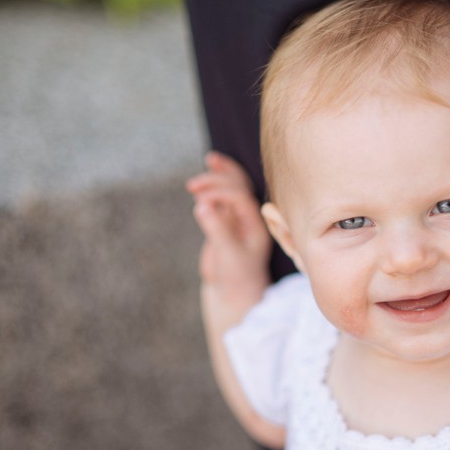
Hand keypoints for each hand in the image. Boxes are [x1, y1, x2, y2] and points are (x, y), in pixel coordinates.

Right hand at [186, 152, 271, 321]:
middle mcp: (249, 217)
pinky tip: (205, 177)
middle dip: (217, 181)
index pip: (240, 197)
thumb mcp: (227, 254)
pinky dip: (213, 186)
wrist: (233, 291)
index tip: (199, 199)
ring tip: (210, 159)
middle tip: (192, 185)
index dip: (220, 193)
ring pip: (232, 187)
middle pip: (237, 188)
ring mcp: (237, 217)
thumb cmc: (236, 275)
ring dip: (221, 174)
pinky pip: (221, 197)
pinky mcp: (225, 221)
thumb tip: (201, 205)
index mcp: (257, 223)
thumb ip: (217, 229)